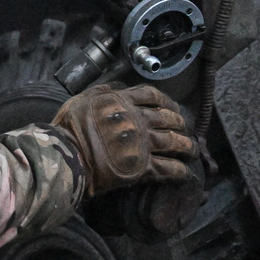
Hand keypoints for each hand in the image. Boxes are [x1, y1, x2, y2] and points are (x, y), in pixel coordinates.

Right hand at [51, 84, 196, 196]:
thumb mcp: (83, 99)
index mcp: (124, 102)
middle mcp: (137, 120)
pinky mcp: (142, 167)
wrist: (67, 155)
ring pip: (173, 142)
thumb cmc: (69, 128)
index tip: (172, 106)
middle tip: (185, 128)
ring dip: (186, 145)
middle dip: (180, 123)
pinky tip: (185, 172)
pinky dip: (179, 170)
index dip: (167, 101)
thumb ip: (102, 91)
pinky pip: (167, 168)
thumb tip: (117, 87)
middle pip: (168, 118)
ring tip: (192, 149)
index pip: (153, 96)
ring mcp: (141, 144)